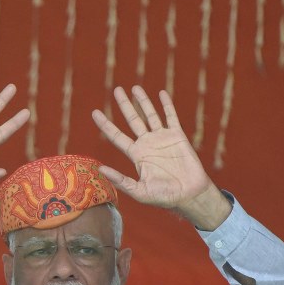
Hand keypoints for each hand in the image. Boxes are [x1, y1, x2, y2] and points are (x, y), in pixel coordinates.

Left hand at [92, 87, 230, 229]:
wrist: (189, 195)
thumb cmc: (164, 197)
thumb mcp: (139, 192)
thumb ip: (121, 181)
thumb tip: (100, 169)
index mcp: (137, 155)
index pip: (117, 136)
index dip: (106, 125)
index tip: (95, 112)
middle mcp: (147, 144)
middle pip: (133, 120)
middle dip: (124, 105)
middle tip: (116, 90)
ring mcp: (162, 138)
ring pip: (150, 114)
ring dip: (143, 101)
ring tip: (135, 87)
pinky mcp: (177, 136)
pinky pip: (171, 117)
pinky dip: (166, 105)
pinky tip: (161, 93)